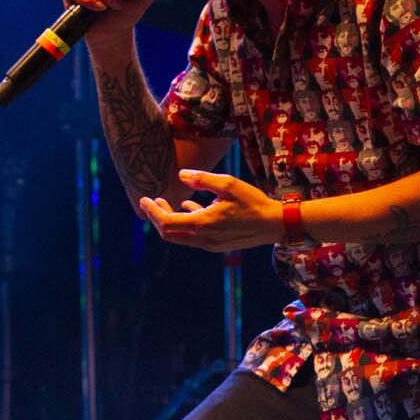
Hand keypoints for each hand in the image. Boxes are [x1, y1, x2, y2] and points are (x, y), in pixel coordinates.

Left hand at [138, 168, 281, 252]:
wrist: (276, 224)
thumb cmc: (253, 202)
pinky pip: (193, 237)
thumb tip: (181, 175)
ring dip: (169, 220)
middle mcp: (203, 238)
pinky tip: (188, 206)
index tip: (144, 198)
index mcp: (203, 224)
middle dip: (156, 217)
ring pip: (179, 236)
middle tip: (150, 200)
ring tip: (164, 202)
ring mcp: (210, 244)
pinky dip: (185, 223)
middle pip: (168, 233)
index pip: (167, 222)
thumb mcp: (229, 184)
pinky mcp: (217, 244)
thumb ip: (203, 179)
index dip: (152, 211)